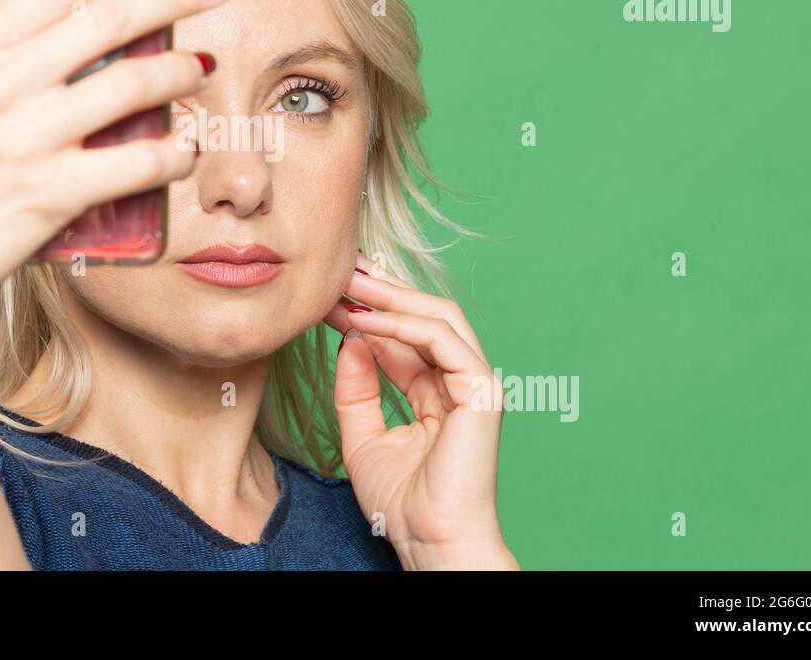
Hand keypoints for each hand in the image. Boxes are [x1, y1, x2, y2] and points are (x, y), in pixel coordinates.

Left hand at [323, 250, 518, 569]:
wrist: (428, 541)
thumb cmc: (402, 502)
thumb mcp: (361, 435)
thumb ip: (355, 388)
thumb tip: (351, 338)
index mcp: (437, 392)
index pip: (403, 336)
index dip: (367, 311)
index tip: (329, 294)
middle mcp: (458, 382)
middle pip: (424, 317)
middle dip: (381, 290)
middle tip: (341, 270)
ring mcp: (475, 384)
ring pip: (438, 317)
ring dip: (391, 296)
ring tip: (350, 283)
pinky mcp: (481, 391)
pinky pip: (443, 340)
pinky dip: (403, 324)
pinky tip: (367, 319)